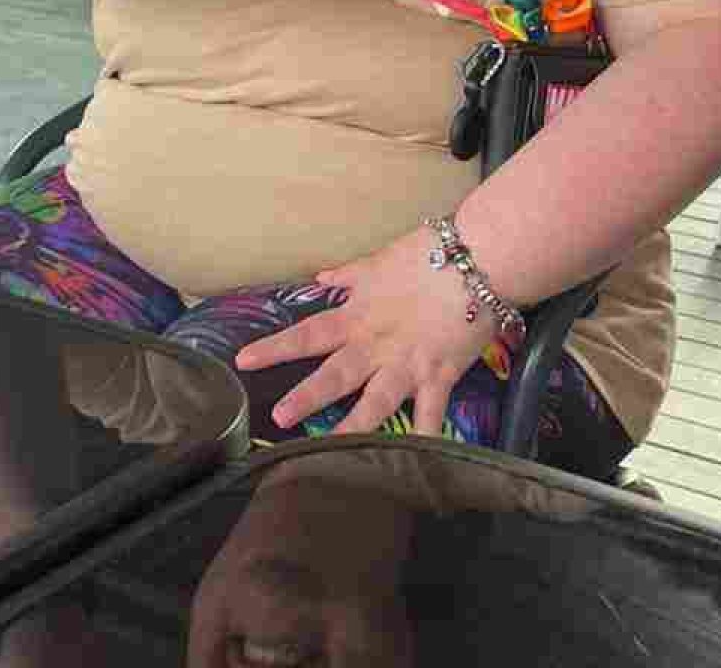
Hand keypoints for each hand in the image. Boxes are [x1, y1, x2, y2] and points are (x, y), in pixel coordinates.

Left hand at [234, 229, 491, 436]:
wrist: (477, 257)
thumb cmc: (428, 253)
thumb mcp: (380, 260)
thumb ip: (350, 276)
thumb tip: (321, 278)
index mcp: (358, 315)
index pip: (308, 333)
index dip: (275, 348)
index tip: (243, 360)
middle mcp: (377, 343)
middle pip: (335, 374)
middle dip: (306, 397)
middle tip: (278, 418)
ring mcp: (407, 363)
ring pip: (375, 402)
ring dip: (353, 427)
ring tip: (330, 452)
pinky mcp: (439, 376)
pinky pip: (430, 414)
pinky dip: (423, 439)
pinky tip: (415, 465)